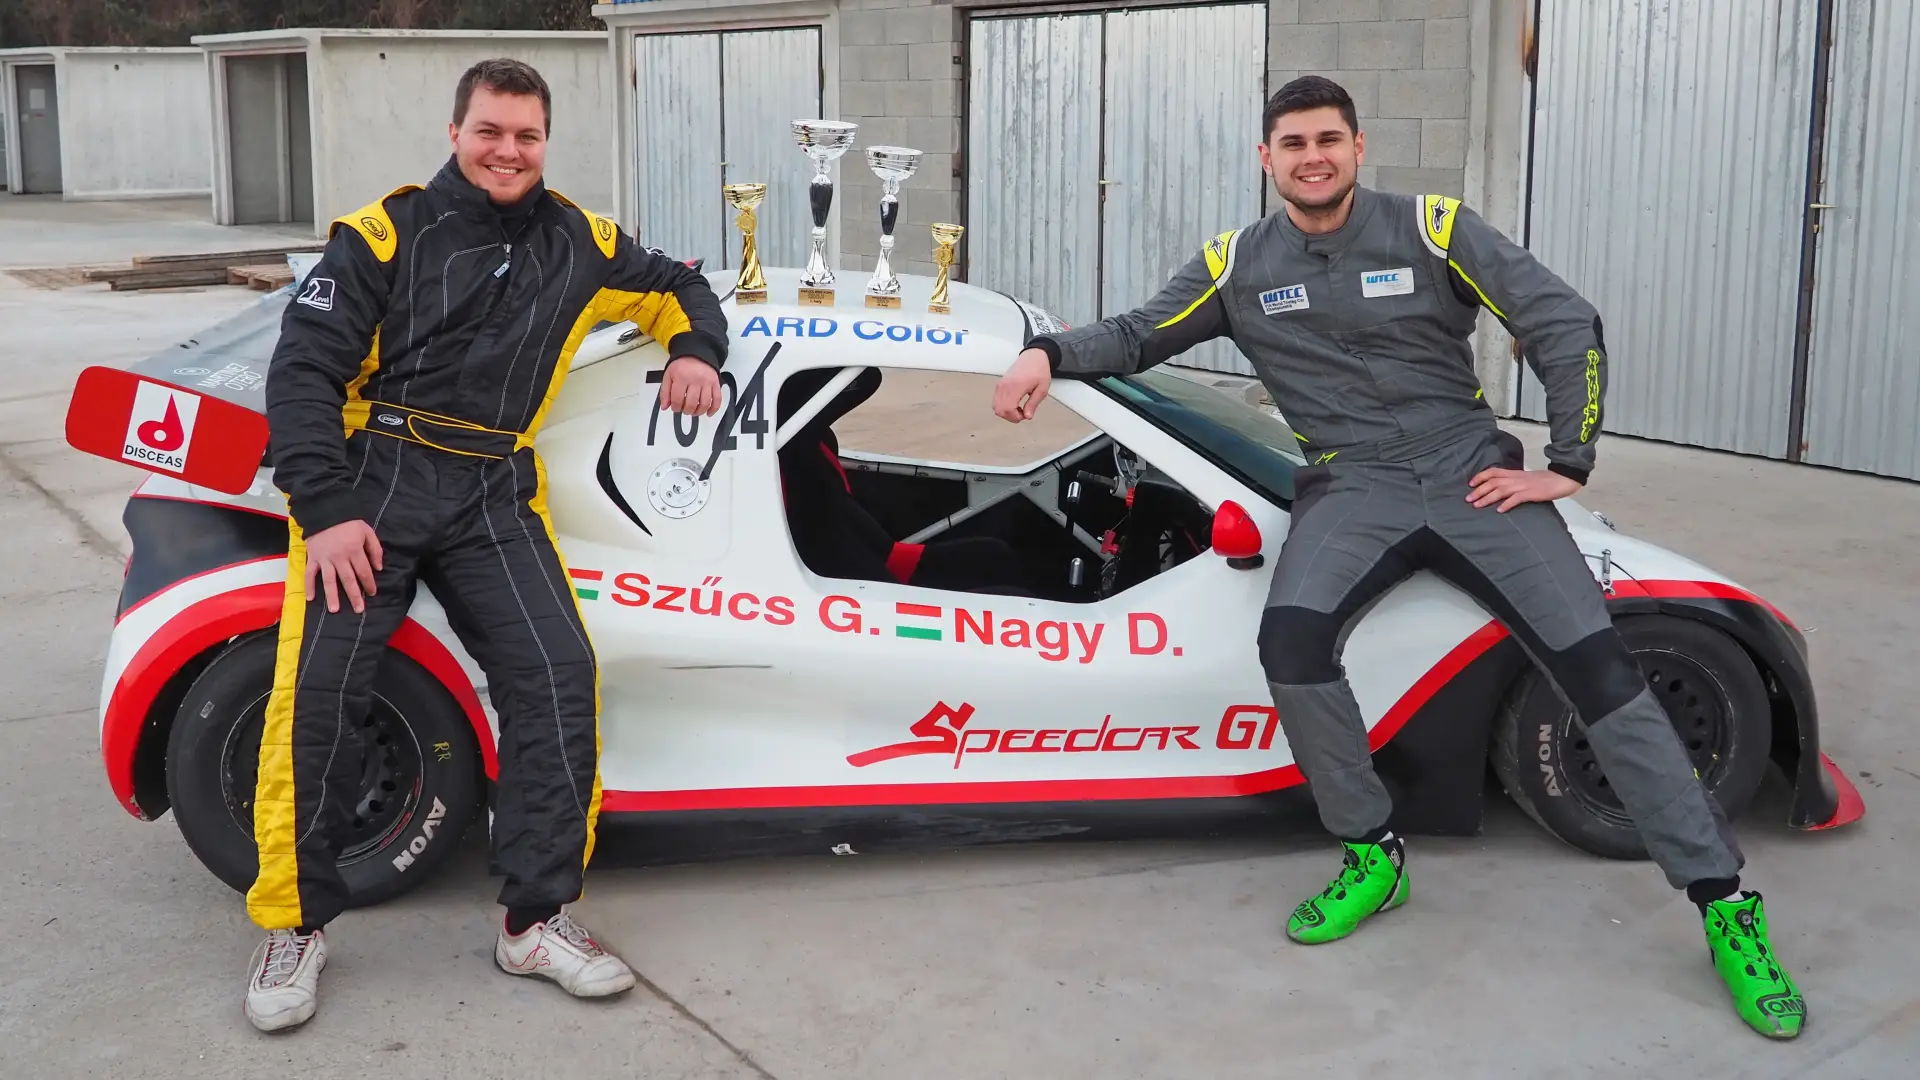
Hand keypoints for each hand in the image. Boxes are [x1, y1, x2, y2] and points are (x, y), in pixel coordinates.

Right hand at [304, 520, 382, 613]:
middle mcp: (339, 557)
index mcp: (354, 550)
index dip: (369, 583)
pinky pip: (310, 573)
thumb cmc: (348, 523)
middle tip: (359, 609)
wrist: (325, 512)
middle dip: (354, 595)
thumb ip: (375, 549)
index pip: (364, 571)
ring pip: (329, 580)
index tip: (372, 593)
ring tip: (335, 610)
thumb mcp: (367, 531)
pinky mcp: (312, 558)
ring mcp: (324, 559)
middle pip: (348, 580)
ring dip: (332, 596)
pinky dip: (308, 586)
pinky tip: (310, 598)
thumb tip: (378, 567)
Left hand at [660, 356, 721, 415]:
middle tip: (684, 409)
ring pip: (704, 404)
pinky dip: (713, 409)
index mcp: (681, 378)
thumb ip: (665, 392)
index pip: (677, 399)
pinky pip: (717, 400)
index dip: (675, 407)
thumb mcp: (668, 376)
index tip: (675, 407)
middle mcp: (695, 380)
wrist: (696, 355)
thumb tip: (664, 407)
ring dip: (698, 412)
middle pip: (691, 404)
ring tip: (694, 411)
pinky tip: (708, 413)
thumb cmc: (682, 366)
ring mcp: (707, 383)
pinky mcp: (716, 384)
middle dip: (686, 411)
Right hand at [992, 348, 1052, 422]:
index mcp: (1016, 386)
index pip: (1008, 409)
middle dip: (1010, 416)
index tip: (1025, 415)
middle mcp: (1005, 386)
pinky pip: (996, 400)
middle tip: (1022, 413)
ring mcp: (1001, 385)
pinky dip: (1003, 406)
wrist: (1033, 357)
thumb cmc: (1039, 370)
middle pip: (999, 410)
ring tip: (1018, 408)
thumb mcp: (1042, 389)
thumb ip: (1033, 404)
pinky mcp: (1000, 384)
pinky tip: (1014, 404)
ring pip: (995, 407)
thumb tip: (1027, 416)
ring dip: (1006, 412)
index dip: (1016, 417)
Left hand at [1466, 467, 1581, 511]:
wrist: (1562, 479)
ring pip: (1501, 490)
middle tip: (1468, 499)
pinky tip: (1500, 510)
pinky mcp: (1531, 493)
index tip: (1470, 483)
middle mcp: (1516, 478)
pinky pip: (1517, 498)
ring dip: (1488, 498)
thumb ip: (1513, 481)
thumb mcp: (1525, 478)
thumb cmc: (1544, 480)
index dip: (1481, 476)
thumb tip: (1500, 488)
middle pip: (1494, 482)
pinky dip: (1507, 504)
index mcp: (1514, 473)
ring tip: (1477, 505)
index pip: (1494, 472)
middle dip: (1479, 490)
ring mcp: (1523, 485)